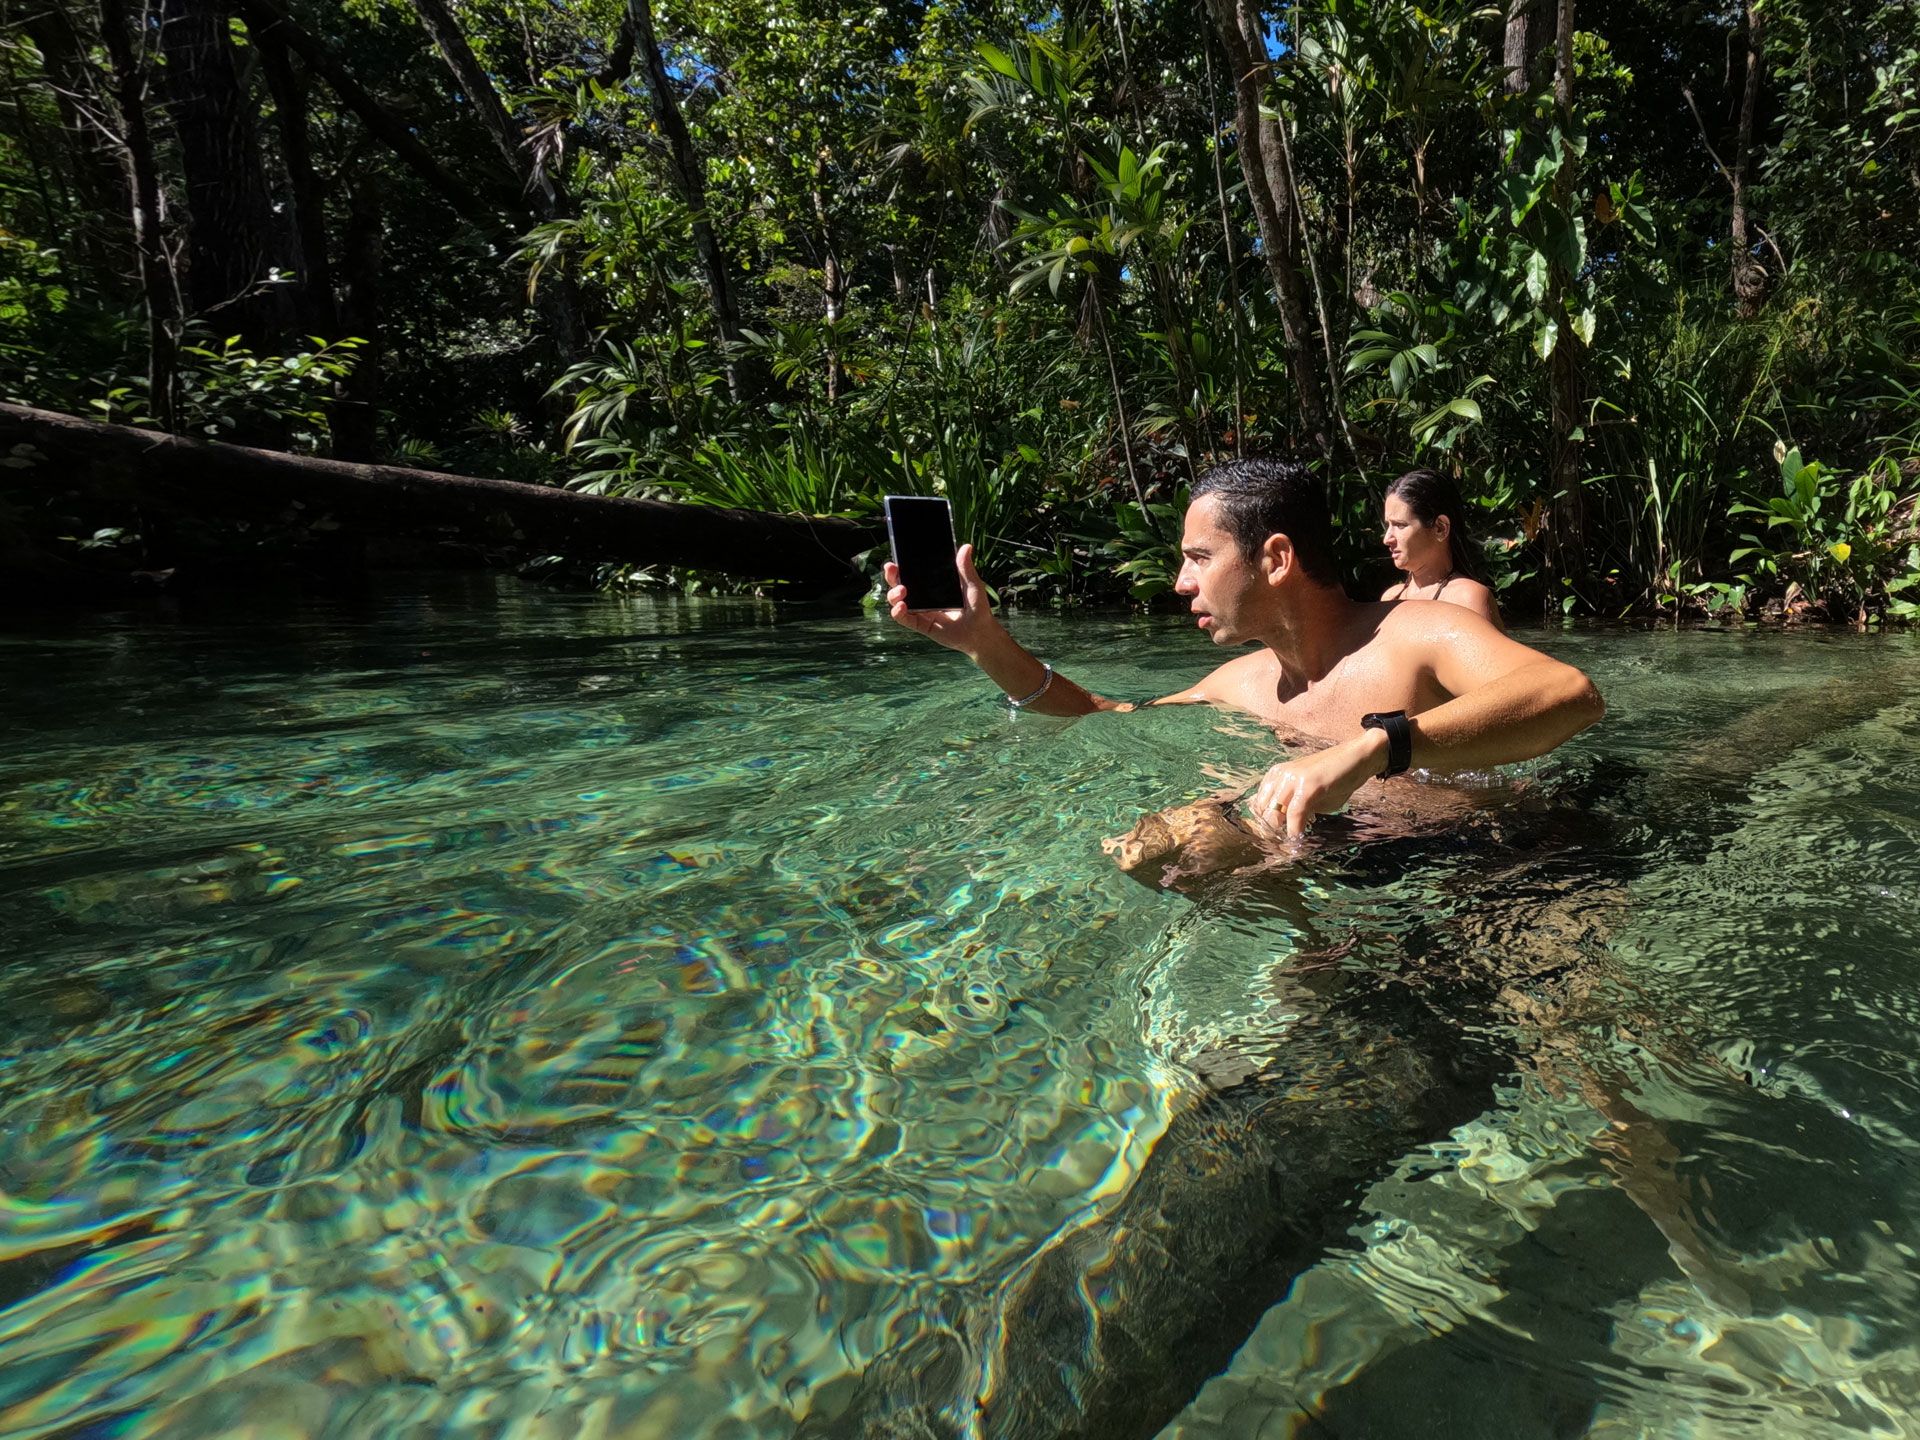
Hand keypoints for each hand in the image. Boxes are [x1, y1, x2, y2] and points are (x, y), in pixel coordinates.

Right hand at [885, 543, 1000, 656]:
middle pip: (900, 584)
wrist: (981, 633)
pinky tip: (901, 607)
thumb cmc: (978, 609)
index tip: (896, 559)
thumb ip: (966, 569)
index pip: (912, 573)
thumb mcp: (973, 586)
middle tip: (891, 569)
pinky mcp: (922, 625)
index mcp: (933, 585)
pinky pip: (905, 619)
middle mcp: (924, 597)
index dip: (901, 566)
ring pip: (898, 602)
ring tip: (901, 591)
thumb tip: (966, 547)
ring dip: (893, 595)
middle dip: (892, 576)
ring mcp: (921, 611)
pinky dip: (899, 613)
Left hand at [1244, 733, 1386, 839]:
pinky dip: (1295, 831)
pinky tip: (1299, 841)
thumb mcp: (1309, 793)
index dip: (1264, 825)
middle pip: (1263, 812)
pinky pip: (1294, 815)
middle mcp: (1280, 775)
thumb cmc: (1335, 777)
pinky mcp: (1308, 786)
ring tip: (1290, 847)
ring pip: (1274, 815)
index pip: (1258, 805)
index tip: (1273, 840)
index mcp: (1276, 774)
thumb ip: (1293, 806)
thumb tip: (1283, 826)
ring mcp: (1292, 779)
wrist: (1358, 758)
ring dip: (1281, 834)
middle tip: (1281, 847)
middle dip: (1271, 832)